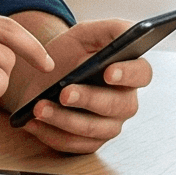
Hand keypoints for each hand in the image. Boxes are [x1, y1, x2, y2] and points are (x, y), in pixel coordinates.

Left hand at [8, 16, 155, 154]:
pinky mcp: (87, 143)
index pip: (142, 74)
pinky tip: (33, 122)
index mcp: (128, 72)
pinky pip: (73, 145)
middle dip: (89, 99)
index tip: (108, 72)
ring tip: (39, 108)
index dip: (129, 74)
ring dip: (64, 120)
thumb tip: (131, 32)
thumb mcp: (85, 34)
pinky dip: (51, 135)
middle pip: (118, 105)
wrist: (39, 77)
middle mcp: (124, 101)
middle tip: (64, 92)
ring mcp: (107, 125)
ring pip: (93, 129)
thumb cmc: (67, 55)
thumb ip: (111, 29)